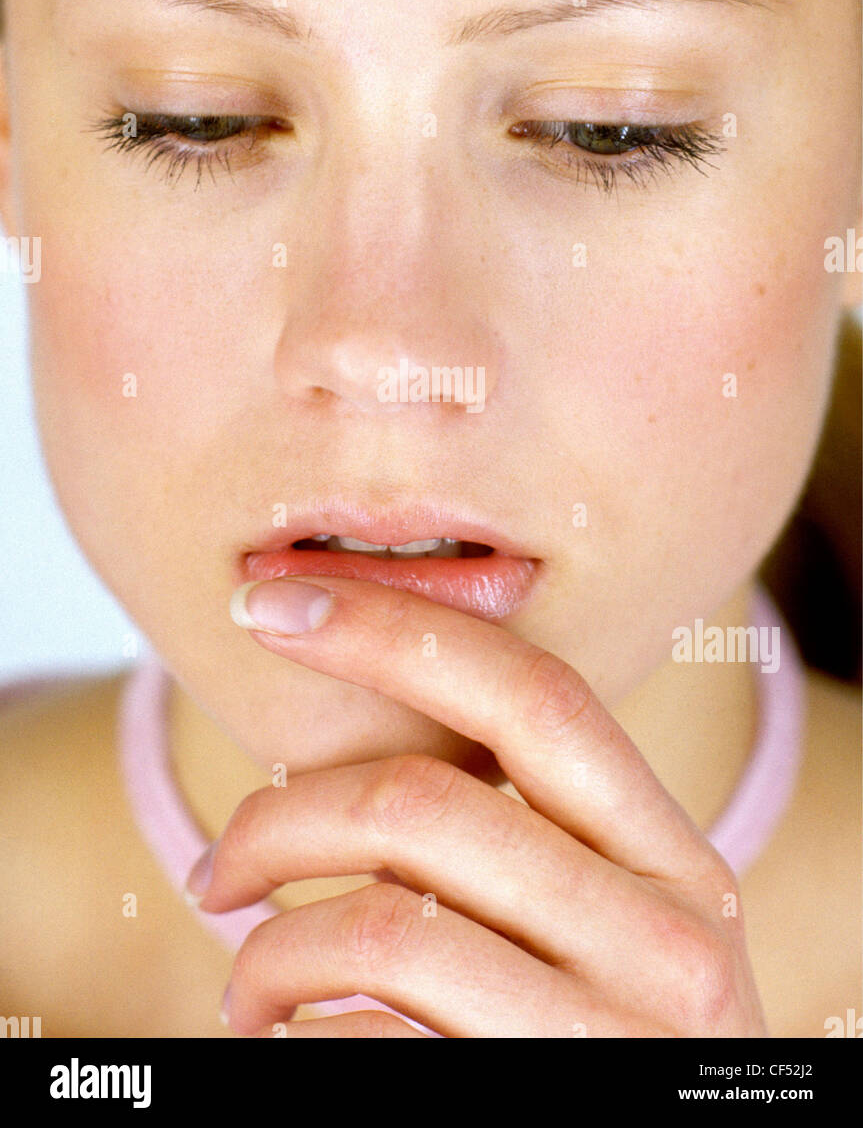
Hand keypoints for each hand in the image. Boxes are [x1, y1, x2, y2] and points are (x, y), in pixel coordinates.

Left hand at [186, 575, 767, 1037]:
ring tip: (248, 992)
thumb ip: (528, 849)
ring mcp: (610, 1041)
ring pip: (376, 927)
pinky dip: (298, 1043)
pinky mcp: (538, 1112)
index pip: (535, 696)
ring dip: (267, 954)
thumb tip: (336, 776)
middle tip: (216, 871)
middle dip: (275, 820)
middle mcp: (667, 943)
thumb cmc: (605, 1048)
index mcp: (675, 863)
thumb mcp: (615, 937)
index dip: (389, 630)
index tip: (267, 604)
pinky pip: (363, 1045)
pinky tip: (298, 1050)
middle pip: (419, 803)